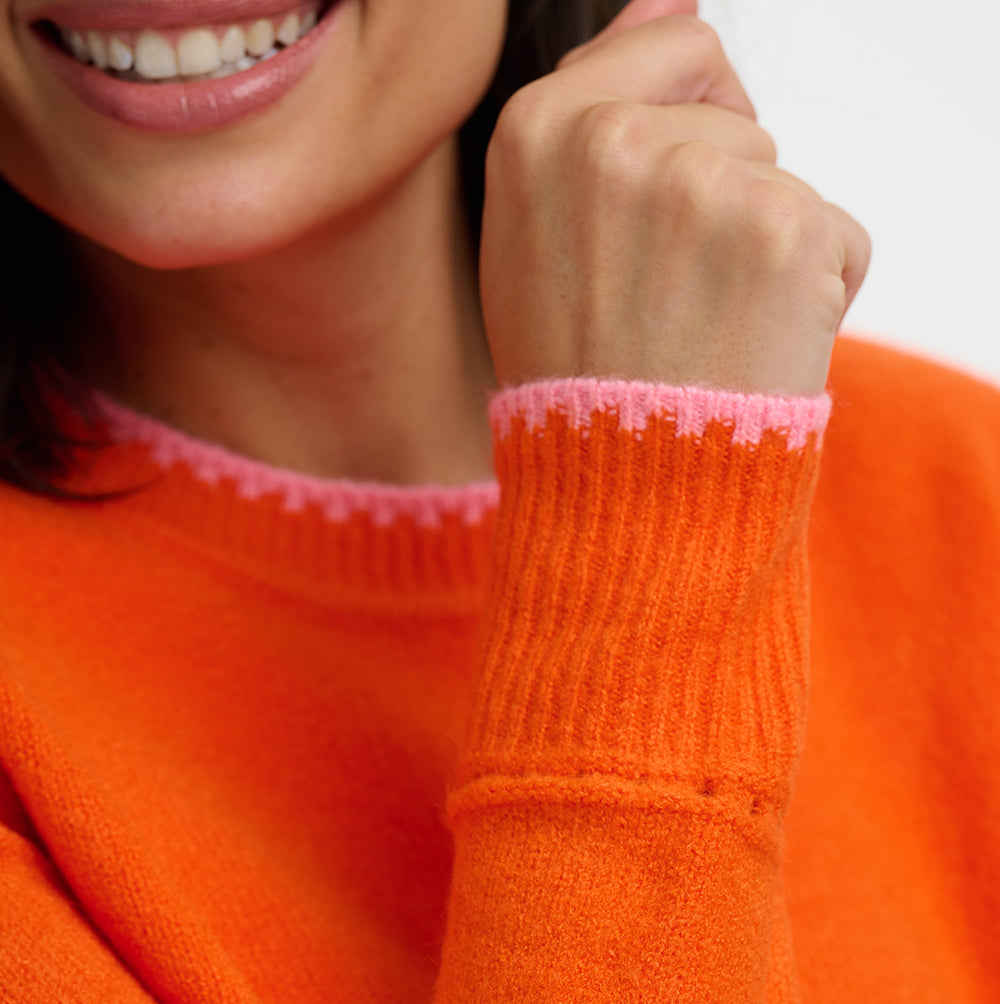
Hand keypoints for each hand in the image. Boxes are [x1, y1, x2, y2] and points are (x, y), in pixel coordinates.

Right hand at [479, 0, 871, 396]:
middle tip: (671, 302)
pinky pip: (838, 236)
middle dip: (726, 199)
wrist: (624, 490)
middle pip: (738, 119)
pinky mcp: (784, 228)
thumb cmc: (578, 378)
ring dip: (767, 253)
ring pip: (784, 182)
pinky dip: (817, 294)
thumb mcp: (538, 233)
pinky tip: (754, 348)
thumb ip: (596, 104)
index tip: (667, 208)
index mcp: (537, 130)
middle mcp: (612, 140)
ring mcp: (701, 180)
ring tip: (705, 333)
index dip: (691, 120)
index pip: (676, 43)